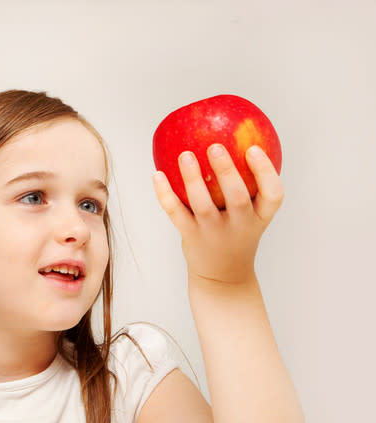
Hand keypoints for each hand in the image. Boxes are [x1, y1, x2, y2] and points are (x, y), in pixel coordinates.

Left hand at [152, 144, 284, 284]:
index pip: (274, 195)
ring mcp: (214, 233)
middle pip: (237, 197)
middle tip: (215, 147)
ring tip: (185, 155)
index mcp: (260, 217)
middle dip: (226, 171)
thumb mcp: (252, 215)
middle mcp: (240, 225)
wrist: (223, 277)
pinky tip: (157, 174)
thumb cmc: (237, 234)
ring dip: (192, 179)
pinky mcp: (191, 236)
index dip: (265, 171)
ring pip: (203, 204)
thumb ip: (248, 185)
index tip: (254, 149)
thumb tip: (232, 137)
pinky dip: (164, 193)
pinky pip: (175, 213)